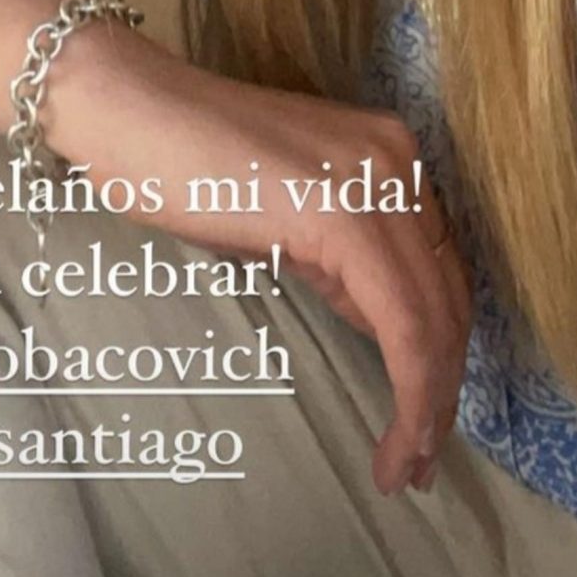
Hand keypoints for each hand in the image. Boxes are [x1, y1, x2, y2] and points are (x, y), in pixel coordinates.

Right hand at [50, 34, 471, 499]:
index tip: (425, 420)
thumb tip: (379, 319)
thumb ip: (341, 257)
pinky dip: (409, 391)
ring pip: (434, 316)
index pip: (440, 268)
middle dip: (443, 387)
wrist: (128, 109)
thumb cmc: (180, 161)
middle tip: (419, 463)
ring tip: (406, 468)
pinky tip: (393, 443)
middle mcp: (399, 160)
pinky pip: (402, 322)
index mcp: (388, 153)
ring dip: (428, 403)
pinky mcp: (346, 215)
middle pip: (449, 295)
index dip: (441, 351)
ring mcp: (377, 180)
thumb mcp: (285, 214)